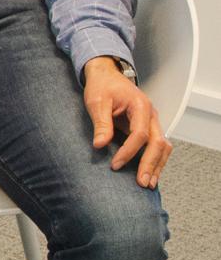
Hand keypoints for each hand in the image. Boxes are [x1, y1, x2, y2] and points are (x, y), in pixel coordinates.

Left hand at [83, 59, 170, 187]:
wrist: (107, 76)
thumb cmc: (102, 86)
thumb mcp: (96, 101)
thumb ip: (101, 123)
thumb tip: (100, 145)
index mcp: (140, 105)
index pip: (140, 134)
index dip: (129, 152)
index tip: (115, 165)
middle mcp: (151, 115)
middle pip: (158, 143)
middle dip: (150, 164)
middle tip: (141, 182)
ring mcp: (152, 122)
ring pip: (163, 147)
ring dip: (157, 165)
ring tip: (149, 184)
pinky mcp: (148, 128)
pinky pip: (157, 147)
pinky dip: (156, 161)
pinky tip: (150, 174)